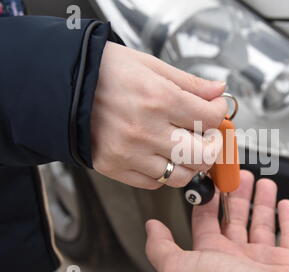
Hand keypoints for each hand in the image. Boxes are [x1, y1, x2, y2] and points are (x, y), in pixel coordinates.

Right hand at [91, 42, 226, 188]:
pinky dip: (165, 172)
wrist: (63, 86)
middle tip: (208, 135)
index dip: (219, 113)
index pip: (209, 118)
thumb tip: (219, 91)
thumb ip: (190, 83)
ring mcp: (130, 154)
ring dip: (191, 163)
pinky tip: (161, 155)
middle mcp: (146, 131)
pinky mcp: (115, 168)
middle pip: (202, 154)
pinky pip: (155, 183)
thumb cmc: (106, 72)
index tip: (215, 110)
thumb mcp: (151, 65)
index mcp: (159, 99)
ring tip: (186, 147)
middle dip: (213, 145)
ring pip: (181, 175)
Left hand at [145, 170, 288, 271]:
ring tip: (263, 183)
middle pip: (236, 219)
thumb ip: (161, 248)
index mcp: (213, 256)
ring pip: (262, 224)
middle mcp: (238, 258)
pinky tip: (286, 204)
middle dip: (236, 195)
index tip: (211, 182)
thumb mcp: (180, 268)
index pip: (207, 222)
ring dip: (261, 202)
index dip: (208, 201)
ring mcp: (264, 260)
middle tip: (238, 176)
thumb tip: (152, 229)